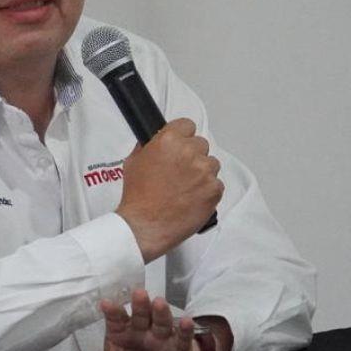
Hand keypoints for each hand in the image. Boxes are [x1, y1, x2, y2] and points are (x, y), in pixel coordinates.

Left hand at [73, 289, 197, 350]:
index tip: (106, 303)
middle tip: (138, 293)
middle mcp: (141, 330)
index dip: (112, 312)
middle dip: (139, 305)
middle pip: (140, 316)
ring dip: (160, 313)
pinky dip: (184, 330)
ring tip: (159, 302)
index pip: (116, 320)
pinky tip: (185, 321)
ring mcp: (161, 337)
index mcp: (122, 332)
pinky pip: (182, 338)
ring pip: (161, 322)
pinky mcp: (179, 348)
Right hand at [116, 118, 222, 261]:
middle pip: (201, 144)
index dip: (182, 136)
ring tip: (185, 187)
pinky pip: (216, 184)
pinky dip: (207, 190)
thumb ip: (149, 146)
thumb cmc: (137, 196)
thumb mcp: (133, 162)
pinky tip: (191, 198)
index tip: (179, 145)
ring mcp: (205, 171)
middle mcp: (190, 152)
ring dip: (201, 172)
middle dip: (192, 155)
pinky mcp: (214, 190)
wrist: (145, 225)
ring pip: (211, 164)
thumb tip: (158, 141)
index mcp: (169, 140)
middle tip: (180, 171)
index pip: (187, 125)